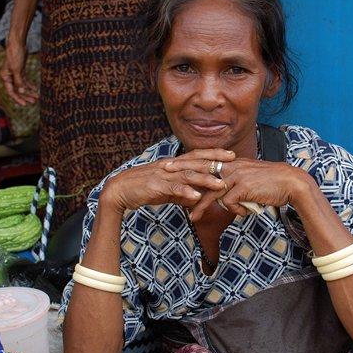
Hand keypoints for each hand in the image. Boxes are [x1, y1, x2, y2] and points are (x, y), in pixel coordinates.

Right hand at [0, 40, 38, 105]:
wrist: (18, 44)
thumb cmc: (15, 55)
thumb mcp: (17, 69)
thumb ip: (19, 81)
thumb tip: (22, 91)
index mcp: (5, 77)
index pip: (11, 91)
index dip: (18, 98)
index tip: (25, 104)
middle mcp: (9, 77)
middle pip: (17, 90)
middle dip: (25, 96)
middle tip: (33, 102)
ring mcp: (15, 74)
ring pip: (22, 86)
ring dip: (29, 91)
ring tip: (36, 97)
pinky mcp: (20, 71)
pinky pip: (25, 80)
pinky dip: (30, 85)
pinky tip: (35, 89)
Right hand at [100, 149, 235, 214]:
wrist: (119, 191)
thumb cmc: (142, 189)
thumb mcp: (165, 191)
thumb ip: (181, 193)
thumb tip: (197, 199)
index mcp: (173, 165)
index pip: (196, 156)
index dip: (213, 153)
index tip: (231, 154)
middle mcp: (170, 166)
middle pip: (196, 161)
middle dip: (215, 160)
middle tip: (233, 160)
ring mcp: (163, 175)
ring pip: (188, 175)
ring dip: (205, 179)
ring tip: (221, 184)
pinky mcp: (156, 186)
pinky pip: (173, 189)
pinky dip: (185, 192)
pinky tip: (196, 197)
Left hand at [163, 156, 312, 220]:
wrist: (291, 184)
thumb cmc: (272, 184)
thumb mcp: (250, 182)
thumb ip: (236, 186)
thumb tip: (227, 197)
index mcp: (233, 162)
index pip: (206, 159)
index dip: (189, 160)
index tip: (172, 162)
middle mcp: (233, 165)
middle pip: (201, 168)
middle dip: (181, 170)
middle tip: (163, 171)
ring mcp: (237, 175)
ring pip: (210, 189)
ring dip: (197, 201)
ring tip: (186, 211)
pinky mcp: (243, 187)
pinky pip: (226, 201)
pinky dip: (223, 209)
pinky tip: (222, 214)